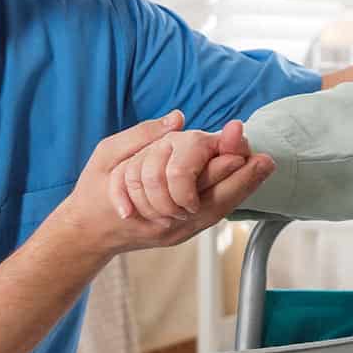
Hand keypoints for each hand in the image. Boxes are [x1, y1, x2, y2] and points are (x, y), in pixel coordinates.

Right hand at [58, 112, 274, 256]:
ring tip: (259, 166)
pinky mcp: (181, 231)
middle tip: (264, 157)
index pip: (197, 175)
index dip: (223, 156)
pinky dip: (230, 195)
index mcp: (155, 200)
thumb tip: (179, 118)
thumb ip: (143, 135)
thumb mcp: (108, 154)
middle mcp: (172, 220)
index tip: (241, 137)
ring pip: (219, 207)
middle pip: (216, 194)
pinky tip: (244, 180)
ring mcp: (179, 229)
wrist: (87, 233)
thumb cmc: (94, 191)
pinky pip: (212, 213)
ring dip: (239, 187)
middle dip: (241, 173)